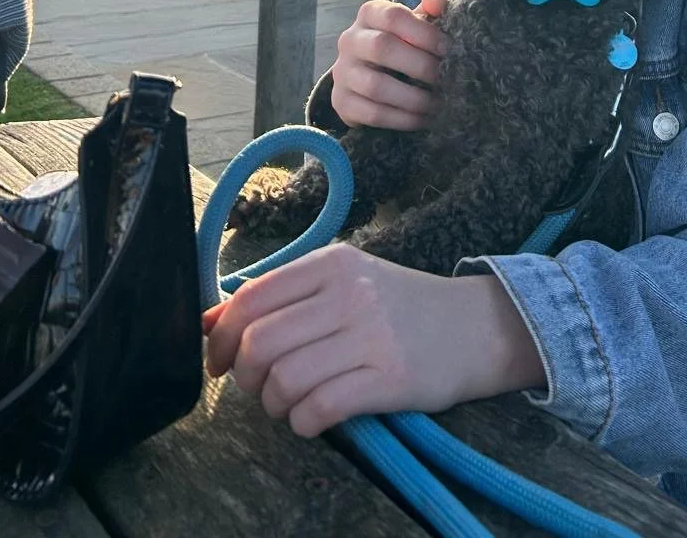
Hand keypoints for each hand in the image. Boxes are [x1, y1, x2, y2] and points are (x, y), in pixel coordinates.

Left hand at [203, 244, 545, 435]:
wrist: (476, 326)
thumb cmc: (400, 306)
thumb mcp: (345, 281)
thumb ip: (283, 295)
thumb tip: (211, 321)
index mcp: (332, 263)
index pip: (251, 298)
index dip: (223, 337)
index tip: (222, 362)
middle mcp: (348, 293)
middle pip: (261, 343)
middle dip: (247, 377)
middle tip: (262, 387)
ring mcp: (371, 336)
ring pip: (285, 380)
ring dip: (275, 405)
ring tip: (292, 403)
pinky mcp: (390, 379)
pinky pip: (320, 409)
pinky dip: (303, 423)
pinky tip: (314, 418)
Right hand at [329, 0, 448, 129]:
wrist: (372, 72)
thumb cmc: (404, 41)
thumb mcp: (419, 21)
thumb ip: (434, 5)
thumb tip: (437, 2)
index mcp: (370, 13)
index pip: (394, 16)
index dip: (424, 32)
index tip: (449, 48)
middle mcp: (350, 40)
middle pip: (382, 48)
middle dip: (421, 66)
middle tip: (447, 78)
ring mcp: (342, 72)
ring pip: (376, 86)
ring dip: (415, 98)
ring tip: (440, 103)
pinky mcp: (342, 102)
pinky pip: (373, 114)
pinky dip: (403, 119)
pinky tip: (424, 118)